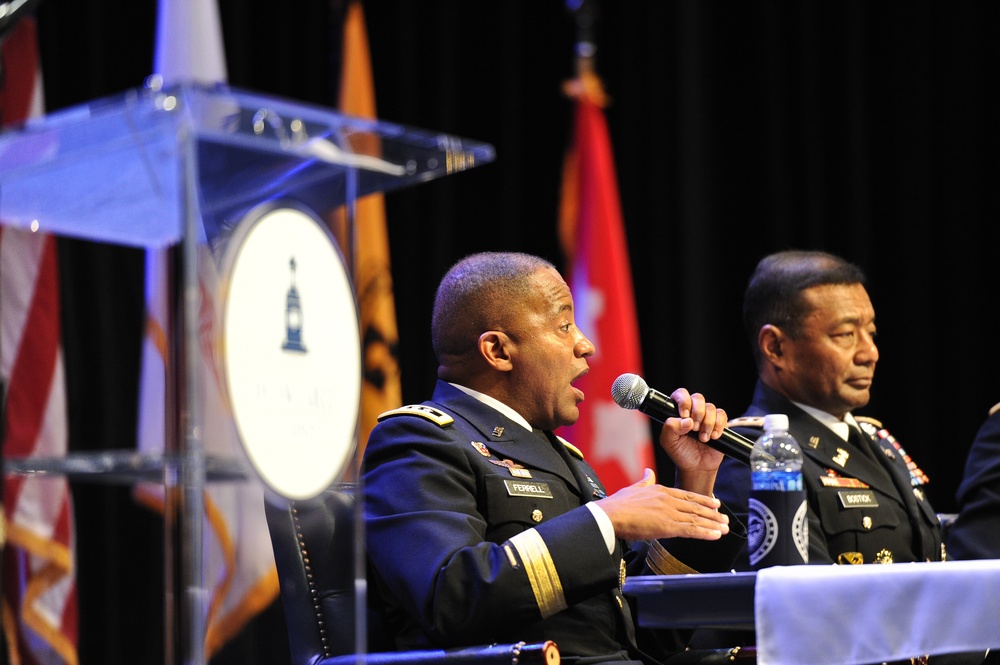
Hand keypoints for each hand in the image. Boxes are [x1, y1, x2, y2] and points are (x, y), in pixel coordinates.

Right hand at [596, 469, 729, 540]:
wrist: (610, 515)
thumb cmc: (618, 505)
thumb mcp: (634, 488)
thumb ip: (645, 481)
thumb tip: (648, 472)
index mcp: (661, 490)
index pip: (688, 495)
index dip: (703, 500)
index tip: (715, 503)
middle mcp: (668, 500)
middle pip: (696, 507)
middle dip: (713, 513)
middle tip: (725, 518)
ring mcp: (669, 513)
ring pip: (697, 518)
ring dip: (713, 524)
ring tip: (725, 528)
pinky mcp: (668, 526)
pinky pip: (691, 530)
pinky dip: (705, 532)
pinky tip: (715, 535)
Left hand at [658, 388, 726, 494]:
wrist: (697, 467)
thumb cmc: (681, 453)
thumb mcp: (668, 442)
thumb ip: (670, 428)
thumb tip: (685, 420)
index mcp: (678, 412)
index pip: (681, 395)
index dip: (684, 401)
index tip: (684, 414)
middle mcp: (692, 412)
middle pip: (698, 398)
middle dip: (697, 412)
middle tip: (694, 428)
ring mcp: (706, 417)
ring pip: (711, 408)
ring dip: (707, 423)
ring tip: (703, 438)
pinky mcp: (719, 423)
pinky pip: (722, 416)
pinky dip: (718, 426)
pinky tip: (713, 437)